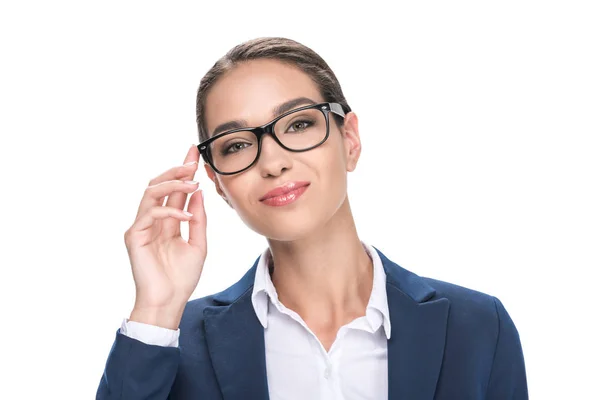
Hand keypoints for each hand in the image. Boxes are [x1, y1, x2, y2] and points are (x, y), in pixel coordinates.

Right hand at [124, 145, 206, 328]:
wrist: (169, 301)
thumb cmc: (182, 277)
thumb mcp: (198, 244)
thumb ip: (198, 219)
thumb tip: (198, 193)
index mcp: (168, 221)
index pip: (175, 190)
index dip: (183, 171)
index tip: (194, 153)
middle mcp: (153, 220)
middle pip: (159, 185)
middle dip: (176, 169)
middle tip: (192, 161)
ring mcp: (142, 226)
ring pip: (151, 193)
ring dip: (173, 184)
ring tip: (192, 183)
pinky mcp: (135, 236)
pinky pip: (151, 213)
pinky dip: (170, 211)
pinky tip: (187, 216)